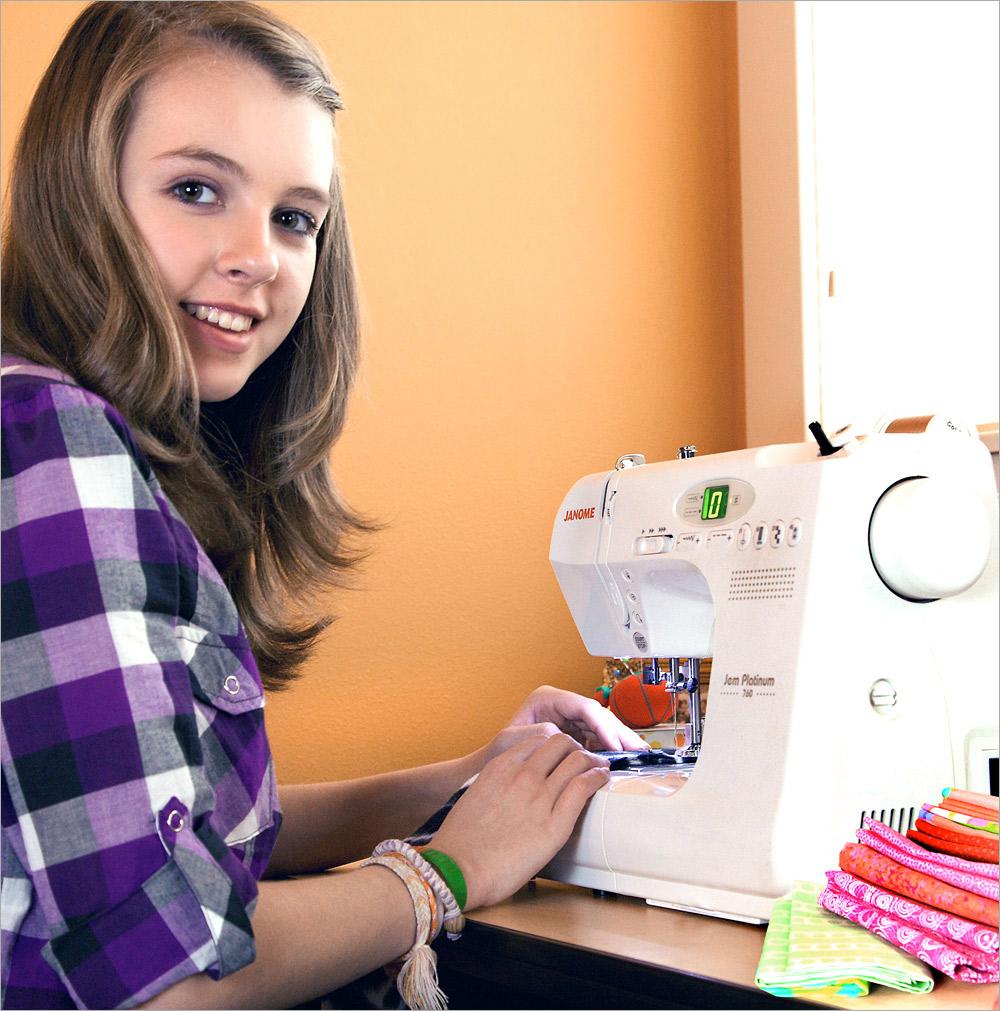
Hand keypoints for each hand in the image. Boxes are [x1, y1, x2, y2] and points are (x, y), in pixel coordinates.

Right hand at [430, 733, 610, 909]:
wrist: (458, 869)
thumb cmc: (460, 841)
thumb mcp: (475, 796)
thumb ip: (496, 784)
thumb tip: (508, 789)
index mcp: (501, 766)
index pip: (538, 740)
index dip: (554, 744)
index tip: (562, 752)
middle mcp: (522, 775)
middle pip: (560, 744)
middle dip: (575, 747)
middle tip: (583, 758)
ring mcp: (540, 797)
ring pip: (576, 761)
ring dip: (591, 759)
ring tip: (600, 765)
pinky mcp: (555, 823)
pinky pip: (583, 787)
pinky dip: (597, 777)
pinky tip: (602, 777)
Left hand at [498, 684, 649, 753]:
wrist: (492, 766)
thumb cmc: (498, 753)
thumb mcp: (511, 740)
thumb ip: (536, 734)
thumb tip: (562, 734)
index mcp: (547, 699)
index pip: (583, 707)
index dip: (603, 726)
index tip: (615, 747)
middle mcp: (561, 705)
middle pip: (598, 714)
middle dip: (619, 732)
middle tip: (639, 750)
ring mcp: (570, 719)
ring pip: (602, 726)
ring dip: (621, 740)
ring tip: (641, 754)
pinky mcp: (575, 734)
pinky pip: (598, 739)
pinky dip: (613, 749)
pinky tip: (627, 758)